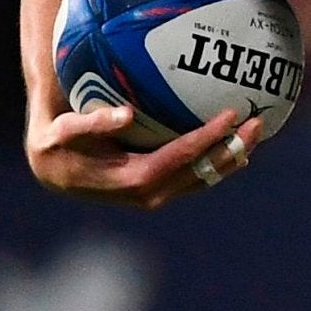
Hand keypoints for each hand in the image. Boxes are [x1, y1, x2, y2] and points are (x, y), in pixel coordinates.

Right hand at [26, 103, 263, 209]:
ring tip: (256, 133)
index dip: (207, 137)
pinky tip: (238, 147)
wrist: (52, 169)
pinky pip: (197, 178)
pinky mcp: (159, 192)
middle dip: (232, 147)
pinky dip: (220, 164)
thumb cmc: (56, 142)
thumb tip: (126, 115)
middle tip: (258, 122)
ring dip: (232, 156)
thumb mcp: (63, 129)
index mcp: (132, 180)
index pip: (181, 156)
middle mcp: (150, 194)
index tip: (230, 115)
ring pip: (204, 178)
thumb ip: (91, 123)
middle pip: (202, 171)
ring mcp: (157, 196)